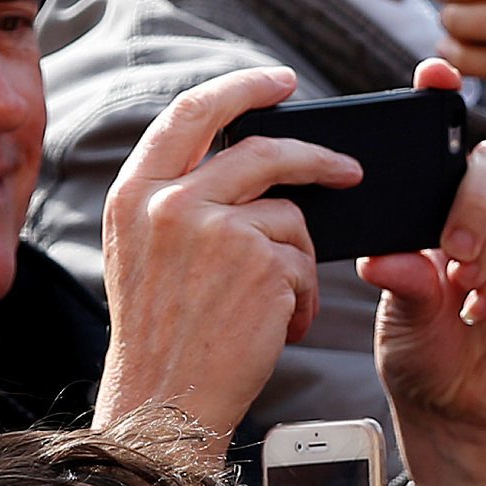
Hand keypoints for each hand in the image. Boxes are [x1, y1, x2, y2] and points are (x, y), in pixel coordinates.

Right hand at [91, 67, 358, 435]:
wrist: (164, 403)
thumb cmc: (162, 336)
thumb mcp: (144, 252)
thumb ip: (179, 200)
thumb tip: (247, 159)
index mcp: (134, 192)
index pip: (192, 112)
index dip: (241, 87)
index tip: (279, 82)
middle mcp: (170, 202)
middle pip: (263, 148)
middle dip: (316, 155)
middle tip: (350, 168)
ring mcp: (216, 229)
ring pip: (292, 215)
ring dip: (299, 261)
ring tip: (282, 304)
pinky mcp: (260, 262)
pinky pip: (306, 262)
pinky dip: (304, 297)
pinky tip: (279, 326)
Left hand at [368, 58, 485, 485]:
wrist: (457, 409)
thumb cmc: (422, 350)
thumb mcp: (397, 315)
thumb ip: (400, 282)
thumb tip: (387, 256)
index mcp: (439, 205)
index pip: (448, 139)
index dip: (446, 99)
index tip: (434, 74)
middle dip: (477, 197)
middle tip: (450, 246)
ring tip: (463, 283)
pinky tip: (478, 307)